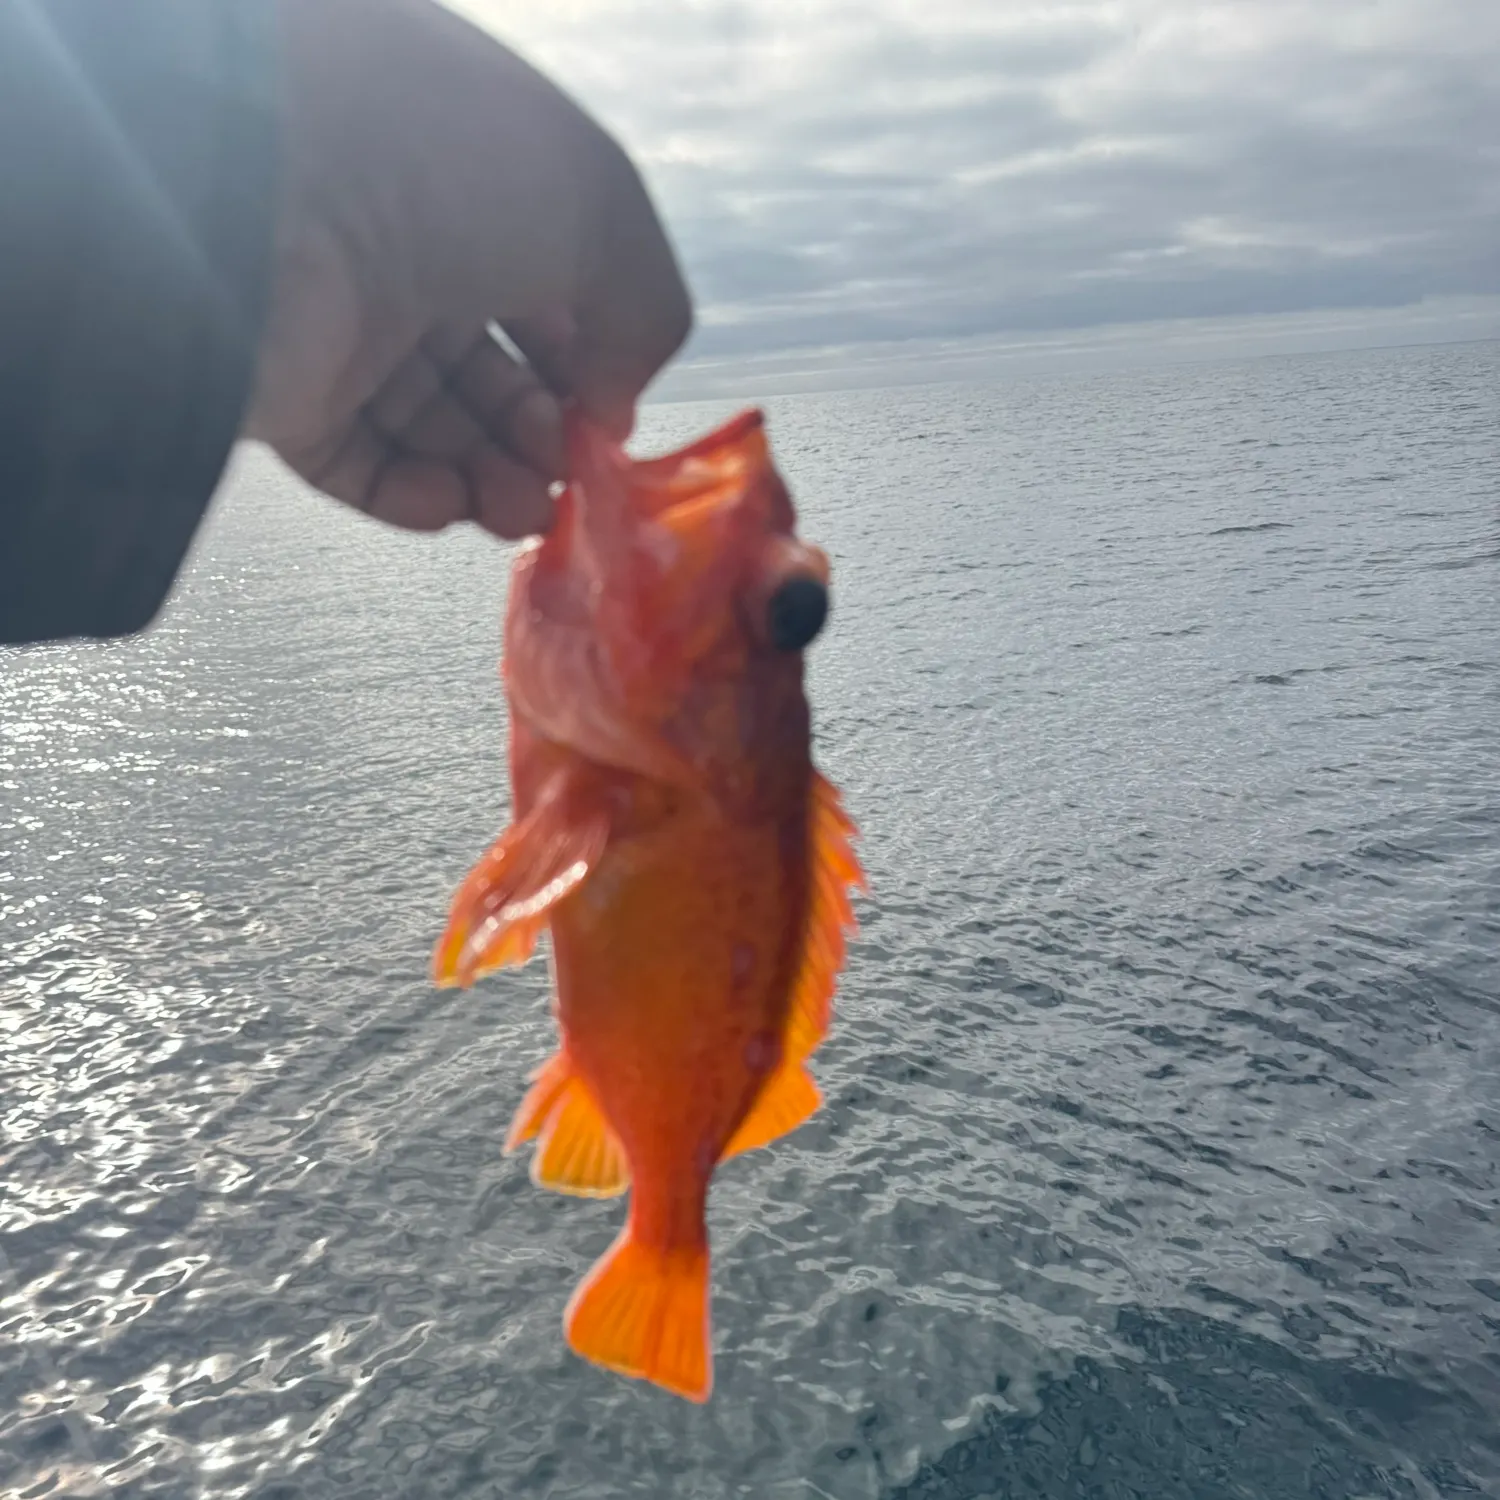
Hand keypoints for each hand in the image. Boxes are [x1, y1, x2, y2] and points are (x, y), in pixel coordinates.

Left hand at [241, 0, 691, 538]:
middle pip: (492, 377)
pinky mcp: (286, 397)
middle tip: (565, 477)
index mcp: (476, 194)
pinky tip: (452, 504)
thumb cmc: (452, 168)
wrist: (279, 184)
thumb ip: (643, 316)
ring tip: (522, 510)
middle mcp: (406, 256)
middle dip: (542, 438)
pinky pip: (359, 466)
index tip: (610, 416)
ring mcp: (341, 330)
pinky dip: (414, 498)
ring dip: (491, 481)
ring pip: (433, 431)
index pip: (544, 299)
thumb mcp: (600, 215)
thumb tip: (613, 409)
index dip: (587, 366)